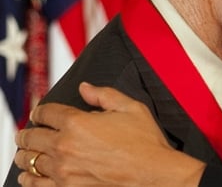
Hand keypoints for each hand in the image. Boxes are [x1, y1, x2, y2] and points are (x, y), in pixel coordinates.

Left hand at [14, 82, 205, 185]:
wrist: (153, 173)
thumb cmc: (146, 143)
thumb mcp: (131, 108)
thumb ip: (105, 94)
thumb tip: (85, 87)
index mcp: (78, 122)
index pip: (46, 113)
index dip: (40, 111)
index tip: (40, 113)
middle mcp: (65, 146)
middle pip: (30, 136)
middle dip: (27, 133)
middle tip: (26, 133)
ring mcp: (63, 170)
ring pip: (28, 160)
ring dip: (24, 154)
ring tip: (25, 152)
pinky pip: (35, 184)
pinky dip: (29, 178)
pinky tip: (29, 175)